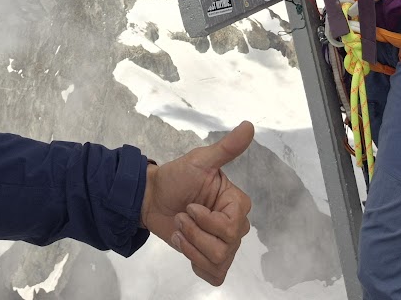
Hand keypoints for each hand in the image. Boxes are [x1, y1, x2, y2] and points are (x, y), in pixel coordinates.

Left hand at [140, 121, 254, 285]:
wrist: (151, 198)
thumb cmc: (175, 177)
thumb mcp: (200, 160)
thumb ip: (227, 148)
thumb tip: (249, 126)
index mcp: (235, 203)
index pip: (235, 226)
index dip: (210, 222)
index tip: (191, 207)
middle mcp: (233, 225)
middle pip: (227, 246)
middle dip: (197, 234)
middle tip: (182, 217)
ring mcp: (222, 243)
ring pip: (219, 261)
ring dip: (192, 246)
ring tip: (180, 230)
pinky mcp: (208, 258)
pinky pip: (215, 275)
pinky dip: (197, 264)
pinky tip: (185, 246)